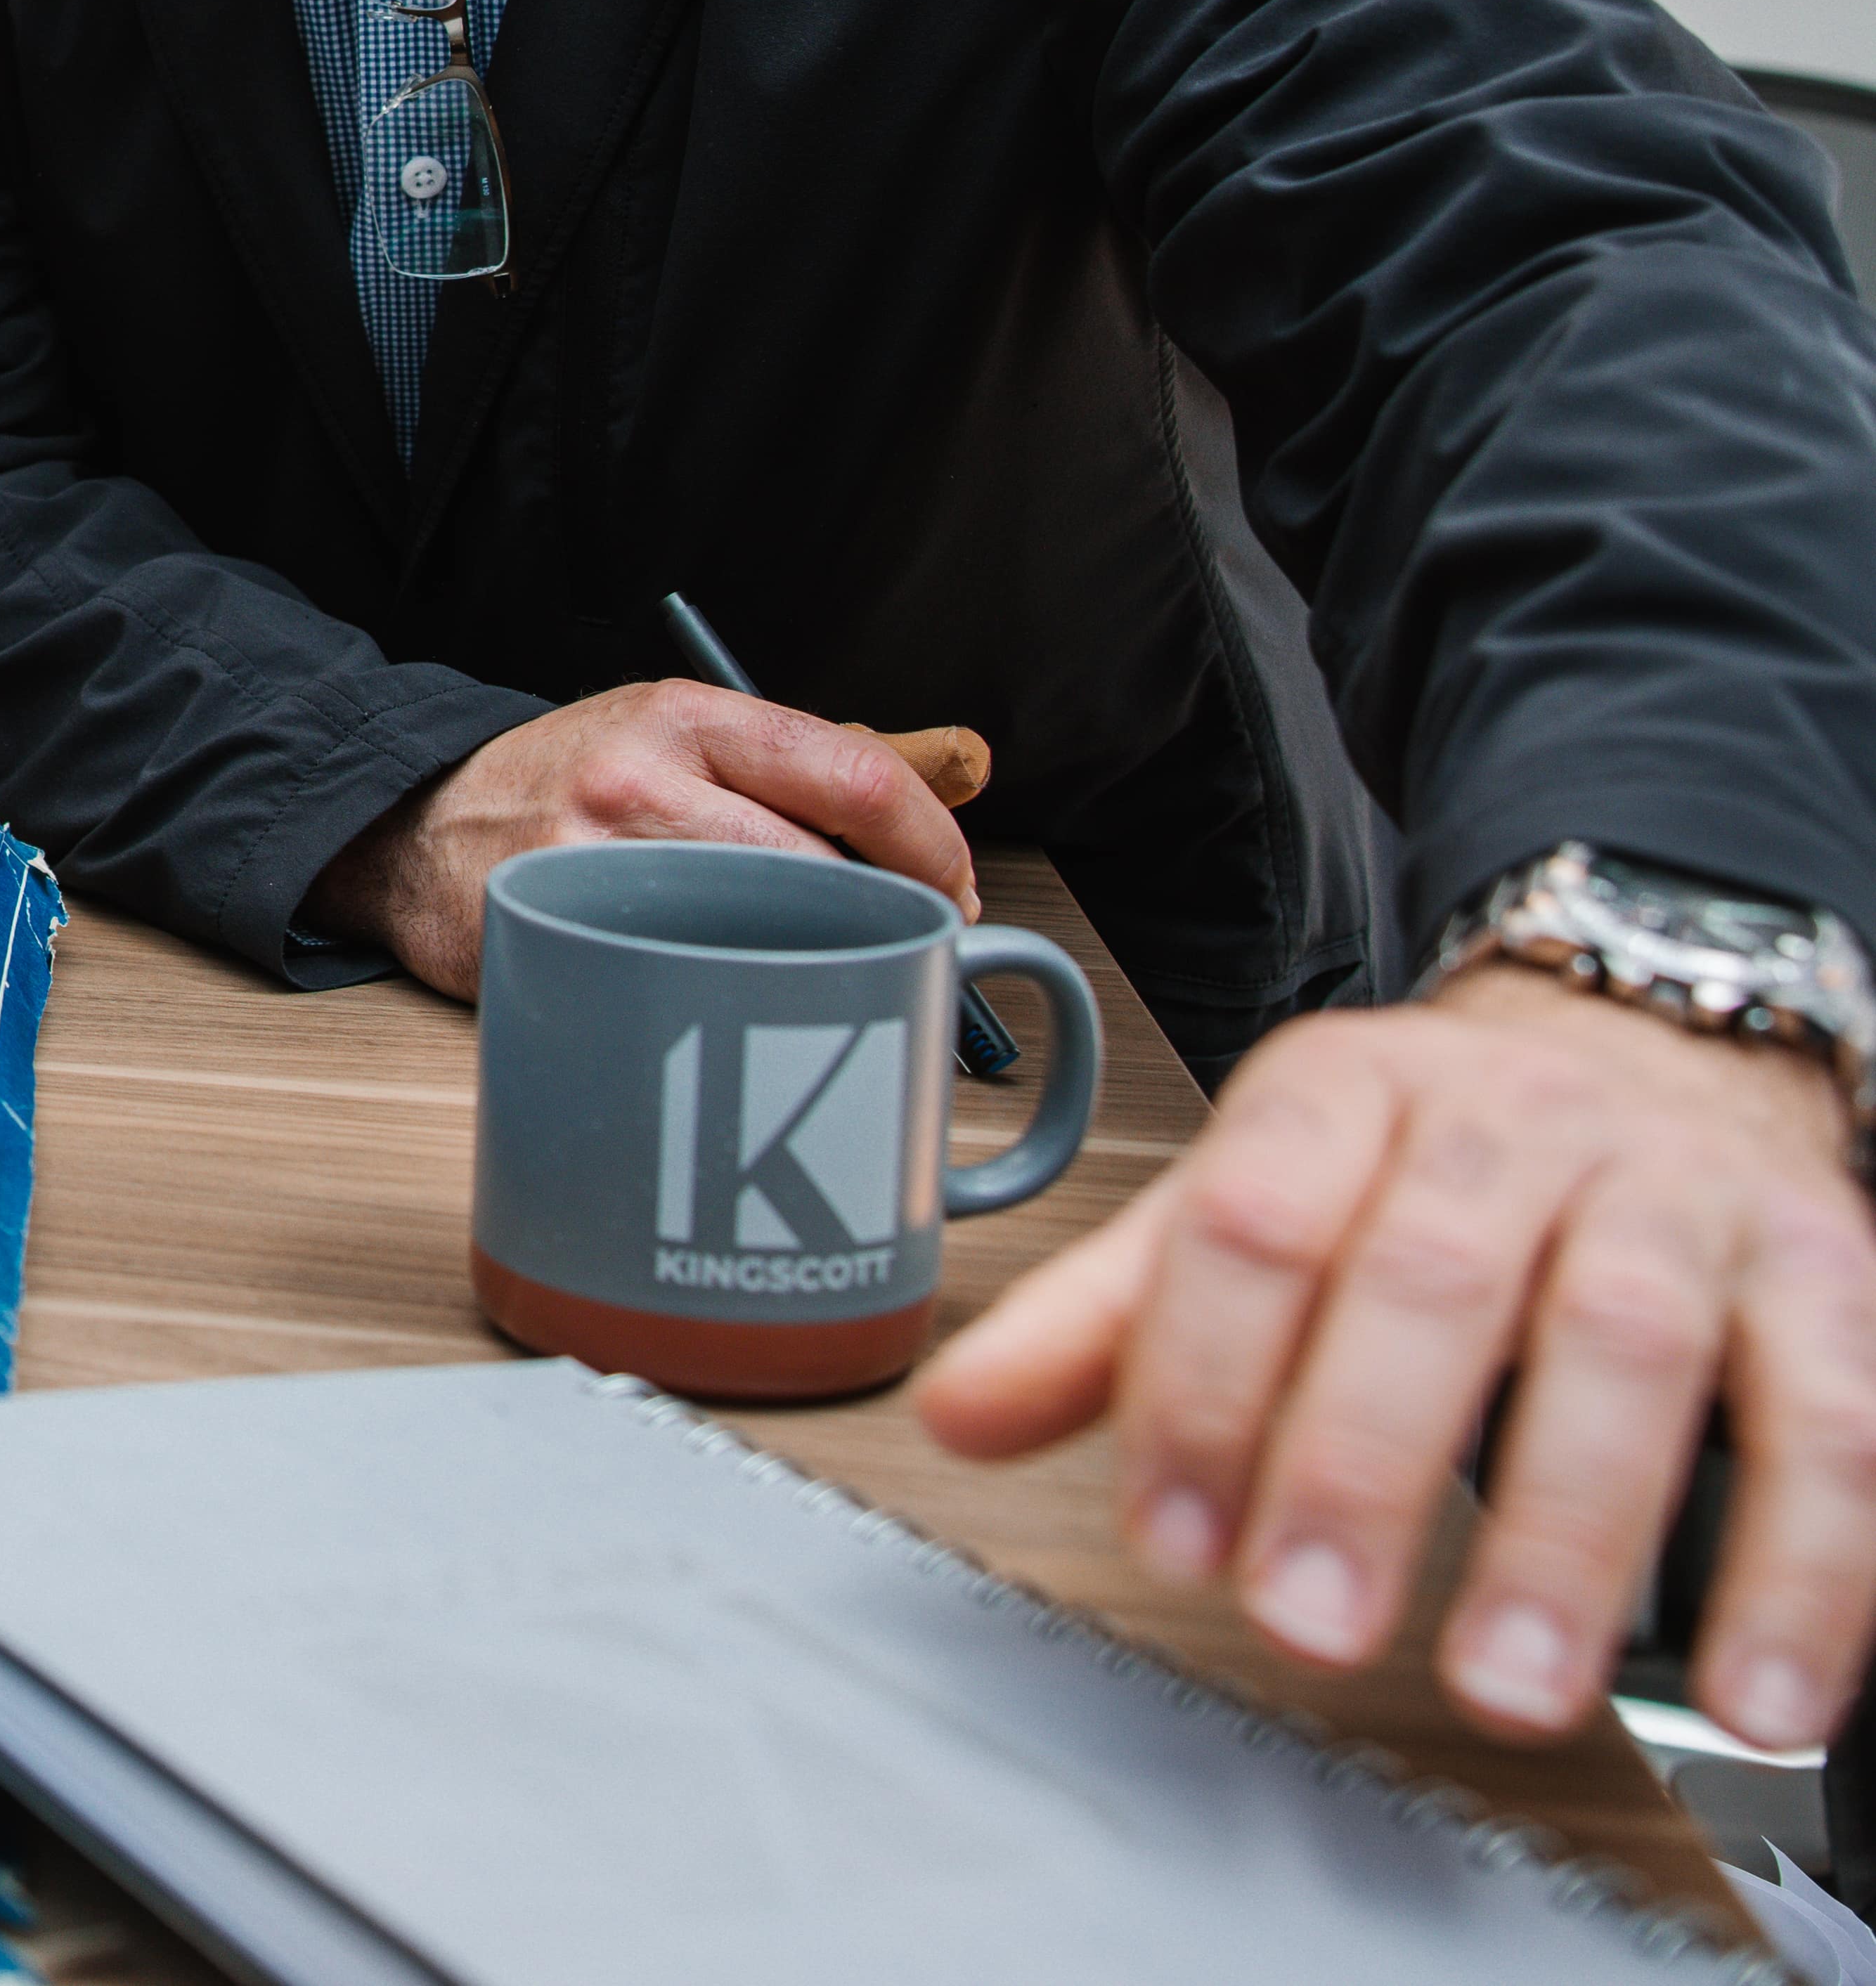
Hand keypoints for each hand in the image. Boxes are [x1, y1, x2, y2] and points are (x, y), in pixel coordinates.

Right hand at [301, 677, 978, 995]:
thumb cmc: (561, 785)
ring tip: (827, 969)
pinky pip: (684, 979)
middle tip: (908, 947)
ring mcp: (596, 863)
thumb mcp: (669, 734)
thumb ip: (787, 764)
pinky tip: (735, 996)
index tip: (957, 891)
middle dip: (887, 919)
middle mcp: (640, 779)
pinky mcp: (563, 936)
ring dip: (818, 960)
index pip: (854, 776)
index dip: (934, 846)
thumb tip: (937, 801)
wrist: (416, 825)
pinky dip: (732, 995)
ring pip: (766, 929)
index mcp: (683, 716)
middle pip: (823, 864)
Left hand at [916, 963, 1875, 1750]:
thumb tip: (952, 1413)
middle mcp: (1514, 1125)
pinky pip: (1832, 1423)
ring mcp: (1679, 1195)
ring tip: (1509, 1684)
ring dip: (1567, 1534)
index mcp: (1344, 1092)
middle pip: (1428, 1286)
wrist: (1648, 1046)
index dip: (1202, 1387)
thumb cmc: (1424, 1164)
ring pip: (1627, 1348)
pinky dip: (1801, 1569)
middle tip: (1313, 1626)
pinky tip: (1753, 1693)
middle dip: (1360, 1468)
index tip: (1176, 1542)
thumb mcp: (1252, 1201)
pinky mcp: (1826, 1274)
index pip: (1251, 1227)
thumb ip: (1111, 1319)